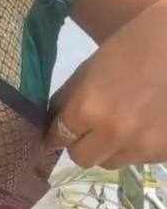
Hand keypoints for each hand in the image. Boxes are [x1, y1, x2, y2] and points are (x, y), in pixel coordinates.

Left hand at [43, 0, 166, 168]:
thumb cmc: (132, 45)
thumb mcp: (89, 68)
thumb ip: (68, 98)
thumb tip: (53, 121)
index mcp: (88, 108)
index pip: (58, 137)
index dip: (57, 133)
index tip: (59, 130)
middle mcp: (113, 134)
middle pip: (82, 159)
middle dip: (80, 143)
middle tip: (88, 127)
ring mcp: (142, 146)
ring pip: (110, 162)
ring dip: (108, 148)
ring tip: (120, 122)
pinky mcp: (163, 152)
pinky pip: (137, 159)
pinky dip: (134, 146)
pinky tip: (143, 123)